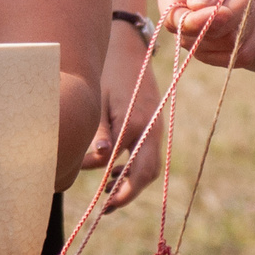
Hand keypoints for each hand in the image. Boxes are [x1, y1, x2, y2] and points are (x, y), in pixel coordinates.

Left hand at [84, 25, 161, 210]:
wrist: (128, 46)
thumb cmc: (107, 71)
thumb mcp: (98, 102)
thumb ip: (99, 134)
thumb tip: (98, 163)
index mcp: (136, 123)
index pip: (133, 169)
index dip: (118, 190)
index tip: (101, 203)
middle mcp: (151, 128)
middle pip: (147, 173)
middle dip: (128, 193)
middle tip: (105, 208)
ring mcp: (155, 126)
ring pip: (149, 165)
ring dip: (131, 182)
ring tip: (107, 193)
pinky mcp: (153, 123)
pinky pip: (147, 153)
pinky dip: (133, 168)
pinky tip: (114, 172)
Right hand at [153, 0, 254, 60]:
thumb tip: (198, 6)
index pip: (172, 18)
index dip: (196, 22)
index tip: (223, 11)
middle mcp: (179, 13)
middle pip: (198, 36)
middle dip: (231, 14)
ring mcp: (196, 35)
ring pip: (222, 47)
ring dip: (245, 22)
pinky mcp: (217, 49)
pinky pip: (236, 57)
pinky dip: (252, 39)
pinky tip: (252, 18)